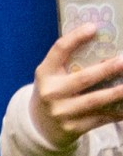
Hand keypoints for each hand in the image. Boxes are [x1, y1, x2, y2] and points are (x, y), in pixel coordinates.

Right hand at [30, 27, 122, 141]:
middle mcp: (51, 92)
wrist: (39, 126)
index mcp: (45, 73)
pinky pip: (101, 118)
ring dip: (117, 92)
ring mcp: (61, 112)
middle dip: (107, 69)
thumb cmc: (53, 92)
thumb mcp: (53, 77)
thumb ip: (70, 64)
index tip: (93, 27)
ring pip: (95, 101)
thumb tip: (105, 48)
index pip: (58, 51)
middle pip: (83, 78)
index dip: (75, 38)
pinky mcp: (73, 128)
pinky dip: (117, 112)